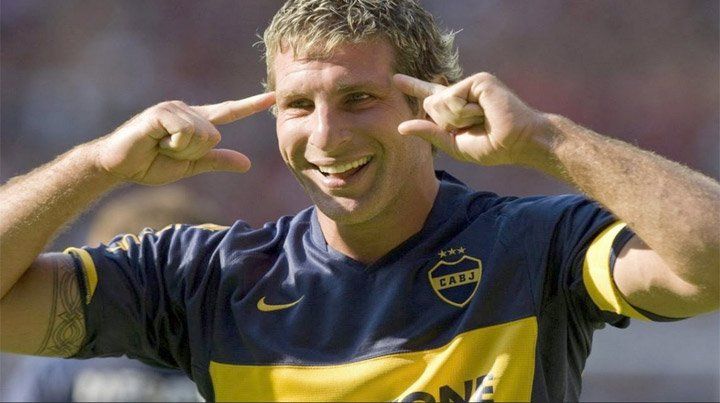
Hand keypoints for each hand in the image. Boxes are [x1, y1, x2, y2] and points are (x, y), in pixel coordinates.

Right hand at [95, 93, 274, 184]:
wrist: (118, 166)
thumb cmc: (150, 164)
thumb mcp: (191, 165)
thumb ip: (217, 161)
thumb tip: (248, 163)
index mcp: (196, 122)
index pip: (229, 111)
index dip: (251, 104)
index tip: (273, 97)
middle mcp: (187, 110)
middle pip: (215, 136)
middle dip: (193, 153)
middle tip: (168, 152)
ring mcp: (174, 108)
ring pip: (202, 135)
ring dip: (181, 150)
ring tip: (160, 147)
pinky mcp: (162, 112)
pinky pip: (186, 132)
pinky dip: (174, 145)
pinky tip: (156, 142)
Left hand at [393, 73, 546, 166]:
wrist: (520, 143)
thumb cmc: (494, 146)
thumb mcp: (455, 144)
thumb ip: (429, 133)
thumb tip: (400, 127)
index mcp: (458, 107)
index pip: (430, 96)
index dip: (413, 86)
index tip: (395, 79)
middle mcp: (463, 92)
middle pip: (431, 104)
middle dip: (447, 123)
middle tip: (474, 126)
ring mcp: (471, 84)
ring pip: (440, 101)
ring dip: (457, 119)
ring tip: (482, 119)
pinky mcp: (479, 80)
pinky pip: (453, 98)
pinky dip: (464, 112)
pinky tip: (483, 112)